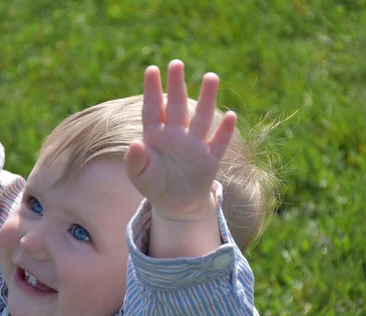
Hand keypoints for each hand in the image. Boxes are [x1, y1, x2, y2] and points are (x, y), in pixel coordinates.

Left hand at [125, 60, 235, 220]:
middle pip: (176, 106)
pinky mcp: (209, 159)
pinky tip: (231, 116)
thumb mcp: (139, 175)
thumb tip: (135, 144)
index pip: (152, 109)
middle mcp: (176, 134)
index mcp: (155, 135)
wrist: (175, 203)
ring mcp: (194, 145)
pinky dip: (224, 131)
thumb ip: (134, 160)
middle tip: (176, 63)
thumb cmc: (154, 183)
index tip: (151, 69)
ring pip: (201, 118)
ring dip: (206, 99)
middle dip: (177, 85)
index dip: (151, 90)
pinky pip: (218, 143)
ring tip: (211, 77)